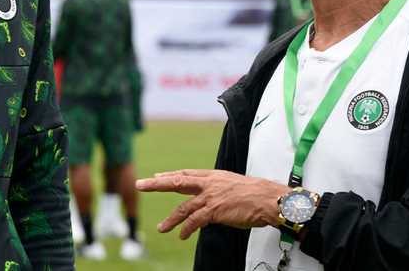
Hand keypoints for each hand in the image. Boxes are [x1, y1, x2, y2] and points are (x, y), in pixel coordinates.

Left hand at [136, 169, 290, 239]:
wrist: (267, 198)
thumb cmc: (254, 194)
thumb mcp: (232, 186)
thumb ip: (218, 191)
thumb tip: (209, 201)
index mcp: (213, 176)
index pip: (186, 174)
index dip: (170, 175)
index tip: (157, 176)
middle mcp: (209, 184)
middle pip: (177, 182)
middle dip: (157, 184)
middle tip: (141, 184)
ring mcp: (211, 197)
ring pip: (183, 207)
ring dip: (171, 220)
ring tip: (161, 228)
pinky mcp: (215, 211)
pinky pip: (195, 221)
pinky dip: (187, 229)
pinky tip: (182, 235)